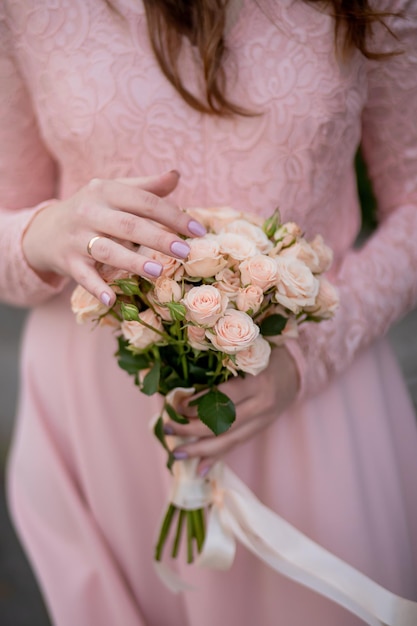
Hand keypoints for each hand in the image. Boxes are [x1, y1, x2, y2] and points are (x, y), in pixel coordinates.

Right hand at [22, 171, 205, 305]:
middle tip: (185, 252)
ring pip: (108, 250)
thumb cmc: (92, 210)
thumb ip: (146, 187)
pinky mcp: (68, 261)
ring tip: (158, 272)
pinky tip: (111, 299)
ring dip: (133, 262)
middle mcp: (90, 211)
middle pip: (129, 225)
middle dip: (159, 238)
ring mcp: (77, 238)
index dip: (174, 216)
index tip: (199, 231)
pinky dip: (96, 287)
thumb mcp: (114, 192)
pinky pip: (83, 276)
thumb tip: (176, 175)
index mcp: (106, 191)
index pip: (145, 202)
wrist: (45, 230)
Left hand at [165, 346, 299, 475]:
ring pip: (229, 440)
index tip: (177, 405)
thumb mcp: (248, 352)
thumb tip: (186, 386)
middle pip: (224, 424)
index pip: (226, 396)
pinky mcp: (260, 429)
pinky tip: (200, 469)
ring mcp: (263, 420)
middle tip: (168, 427)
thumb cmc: (267, 353)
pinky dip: (217, 458)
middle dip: (192, 429)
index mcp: (259, 380)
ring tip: (177, 453)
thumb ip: (223, 365)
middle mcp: (263, 404)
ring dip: (200, 449)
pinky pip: (237, 446)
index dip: (200, 403)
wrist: (297, 370)